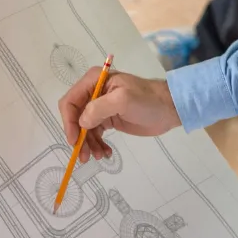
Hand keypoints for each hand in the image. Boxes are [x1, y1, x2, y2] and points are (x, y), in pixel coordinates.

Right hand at [58, 69, 179, 163]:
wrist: (168, 109)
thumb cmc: (147, 100)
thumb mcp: (123, 100)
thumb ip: (99, 108)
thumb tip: (81, 123)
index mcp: (93, 81)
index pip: (70, 101)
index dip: (68, 122)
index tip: (74, 140)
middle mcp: (93, 92)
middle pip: (74, 117)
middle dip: (78, 137)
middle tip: (84, 156)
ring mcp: (100, 106)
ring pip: (84, 129)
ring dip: (88, 144)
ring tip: (99, 156)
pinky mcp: (108, 119)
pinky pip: (95, 134)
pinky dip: (97, 145)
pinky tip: (106, 153)